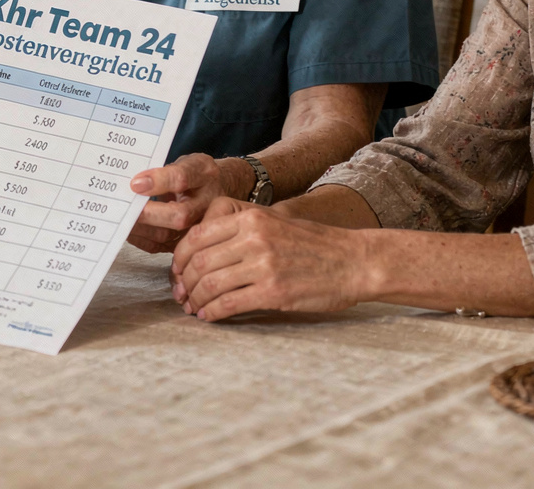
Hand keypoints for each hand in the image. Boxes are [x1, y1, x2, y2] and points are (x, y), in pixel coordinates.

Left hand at [127, 154, 245, 252]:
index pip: (182, 178)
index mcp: (205, 174)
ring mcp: (201, 225)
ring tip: (123, 220)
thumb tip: (136, 183)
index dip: (158, 181)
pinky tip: (132, 231)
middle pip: (178, 215)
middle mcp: (207, 202)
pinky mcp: (190, 241)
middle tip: (126, 209)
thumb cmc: (199, 175)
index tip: (136, 183)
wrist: (223, 190)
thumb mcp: (188, 161)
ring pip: (169, 236)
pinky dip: (144, 241)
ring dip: (142, 229)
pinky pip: (164, 247)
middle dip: (148, 214)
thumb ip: (166, 170)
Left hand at [168, 197, 372, 320]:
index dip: (180, 259)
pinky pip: (229, 304)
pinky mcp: (273, 292)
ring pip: (210, 284)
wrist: (355, 261)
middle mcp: (253, 238)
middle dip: (184, 282)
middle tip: (181, 295)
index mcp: (251, 218)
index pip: (196, 237)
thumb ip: (239, 230)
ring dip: (196, 300)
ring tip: (194, 308)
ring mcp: (263, 265)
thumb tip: (201, 251)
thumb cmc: (315, 244)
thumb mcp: (275, 222)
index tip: (178, 272)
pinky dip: (213, 313)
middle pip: (199, 262)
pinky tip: (210, 316)